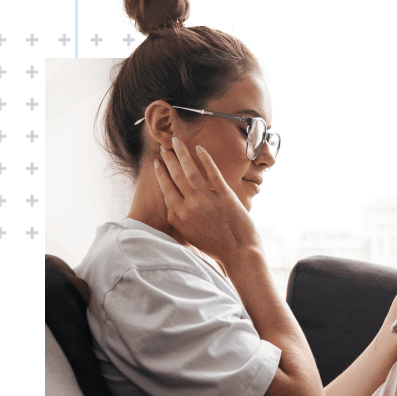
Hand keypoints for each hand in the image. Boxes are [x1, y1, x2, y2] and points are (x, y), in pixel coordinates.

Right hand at [153, 138, 262, 266]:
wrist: (239, 254)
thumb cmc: (215, 248)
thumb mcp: (189, 236)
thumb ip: (179, 219)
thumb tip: (172, 204)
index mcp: (179, 216)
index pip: (166, 189)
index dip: (161, 173)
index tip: (157, 163)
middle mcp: (189, 206)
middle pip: (175, 176)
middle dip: (168, 159)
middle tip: (164, 147)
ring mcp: (207, 199)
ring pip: (190, 170)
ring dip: (181, 153)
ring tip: (176, 141)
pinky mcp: (224, 195)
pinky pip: (212, 172)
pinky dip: (205, 158)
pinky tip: (199, 149)